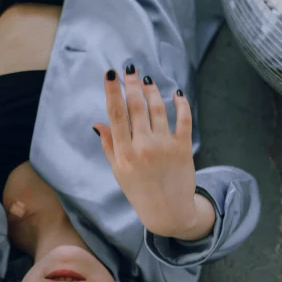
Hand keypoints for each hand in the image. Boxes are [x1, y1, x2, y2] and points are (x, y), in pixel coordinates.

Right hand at [93, 68, 214, 240]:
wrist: (168, 212)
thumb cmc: (140, 192)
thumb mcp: (119, 173)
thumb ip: (109, 147)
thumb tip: (98, 123)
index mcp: (124, 154)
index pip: (116, 116)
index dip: (112, 92)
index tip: (110, 74)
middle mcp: (143, 148)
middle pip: (136, 107)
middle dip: (131, 84)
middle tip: (129, 68)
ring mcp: (164, 147)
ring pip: (157, 108)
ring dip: (152, 91)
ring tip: (147, 81)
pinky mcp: (183, 148)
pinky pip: (183, 118)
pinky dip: (180, 103)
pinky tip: (176, 94)